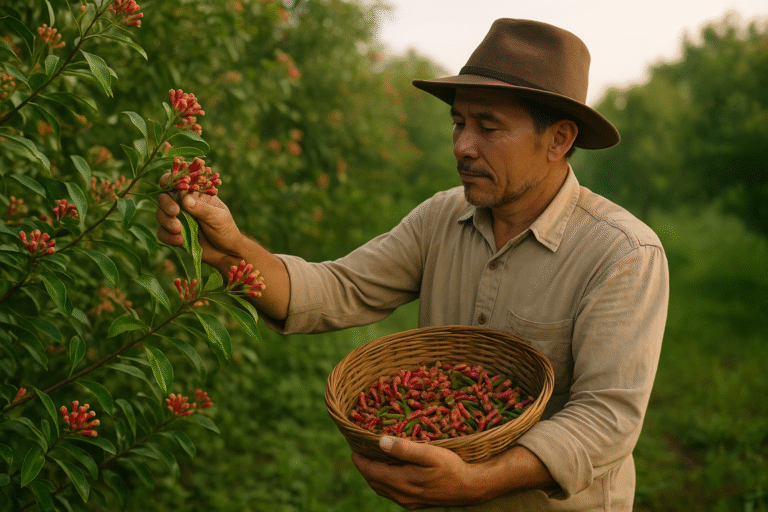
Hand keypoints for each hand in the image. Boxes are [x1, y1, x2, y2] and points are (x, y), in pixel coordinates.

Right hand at [155, 174, 242, 268]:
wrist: (226, 252)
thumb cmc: (226, 230)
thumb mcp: (219, 217)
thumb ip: (202, 209)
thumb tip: (185, 200)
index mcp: (195, 194)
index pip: (178, 181)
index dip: (170, 180)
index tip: (172, 188)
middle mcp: (183, 204)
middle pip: (164, 196)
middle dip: (166, 203)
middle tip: (175, 212)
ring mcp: (177, 219)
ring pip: (160, 214)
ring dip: (166, 221)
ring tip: (178, 230)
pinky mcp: (174, 234)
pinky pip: (162, 232)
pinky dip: (168, 236)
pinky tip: (180, 241)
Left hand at [351, 436, 485, 509]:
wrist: (471, 487)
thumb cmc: (451, 467)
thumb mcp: (429, 453)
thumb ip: (404, 449)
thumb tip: (380, 442)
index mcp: (401, 482)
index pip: (371, 471)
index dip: (360, 459)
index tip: (354, 445)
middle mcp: (401, 495)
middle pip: (374, 481)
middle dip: (365, 466)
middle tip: (361, 449)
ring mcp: (408, 501)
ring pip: (382, 488)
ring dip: (374, 474)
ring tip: (373, 457)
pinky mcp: (415, 503)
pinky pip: (392, 492)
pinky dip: (385, 481)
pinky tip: (391, 471)